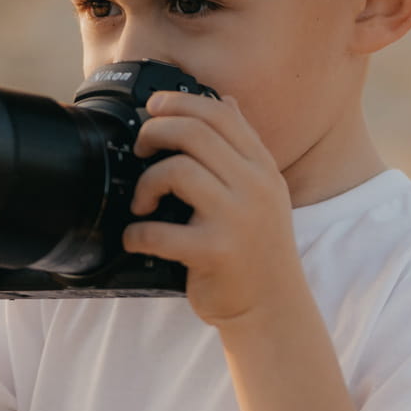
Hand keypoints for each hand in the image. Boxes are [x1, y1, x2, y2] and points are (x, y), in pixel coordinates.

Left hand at [126, 91, 303, 325]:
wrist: (274, 308)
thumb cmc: (257, 250)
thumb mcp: (263, 192)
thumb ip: (243, 148)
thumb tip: (226, 101)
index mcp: (263, 168)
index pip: (221, 114)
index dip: (180, 102)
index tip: (153, 108)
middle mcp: (255, 187)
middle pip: (194, 133)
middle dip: (155, 132)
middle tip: (140, 150)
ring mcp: (237, 219)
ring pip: (177, 171)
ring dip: (146, 183)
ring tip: (142, 203)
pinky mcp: (215, 252)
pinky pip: (159, 231)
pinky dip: (136, 234)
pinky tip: (136, 239)